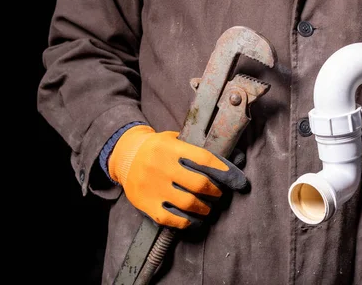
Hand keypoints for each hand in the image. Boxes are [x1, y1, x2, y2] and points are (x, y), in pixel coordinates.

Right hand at [108, 125, 247, 228]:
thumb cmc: (157, 148)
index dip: (223, 170)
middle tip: (218, 194)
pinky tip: (193, 220)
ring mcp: (153, 186)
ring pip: (188, 203)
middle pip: (199, 184)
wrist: (125, 155)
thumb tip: (231, 157)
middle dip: (215, 191)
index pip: (203, 159)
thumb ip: (195, 148)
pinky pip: (171, 218)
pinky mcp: (145, 203)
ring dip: (204, 208)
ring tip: (207, 207)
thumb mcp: (173, 139)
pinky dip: (186, 221)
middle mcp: (161, 166)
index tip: (236, 178)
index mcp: (171, 148)